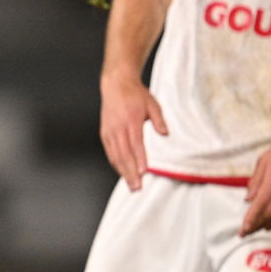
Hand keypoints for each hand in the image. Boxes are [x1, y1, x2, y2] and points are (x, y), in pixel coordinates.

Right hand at [99, 71, 167, 190]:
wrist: (116, 84)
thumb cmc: (135, 94)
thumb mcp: (152, 104)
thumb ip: (159, 120)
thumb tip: (165, 134)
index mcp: (131, 121)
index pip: (135, 144)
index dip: (139, 159)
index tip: (143, 172)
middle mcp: (118, 128)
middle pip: (124, 154)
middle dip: (130, 172)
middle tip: (137, 186)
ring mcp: (110, 131)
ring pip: (115, 156)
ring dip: (122, 171)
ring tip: (130, 184)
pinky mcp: (105, 133)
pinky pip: (110, 152)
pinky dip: (116, 163)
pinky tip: (122, 171)